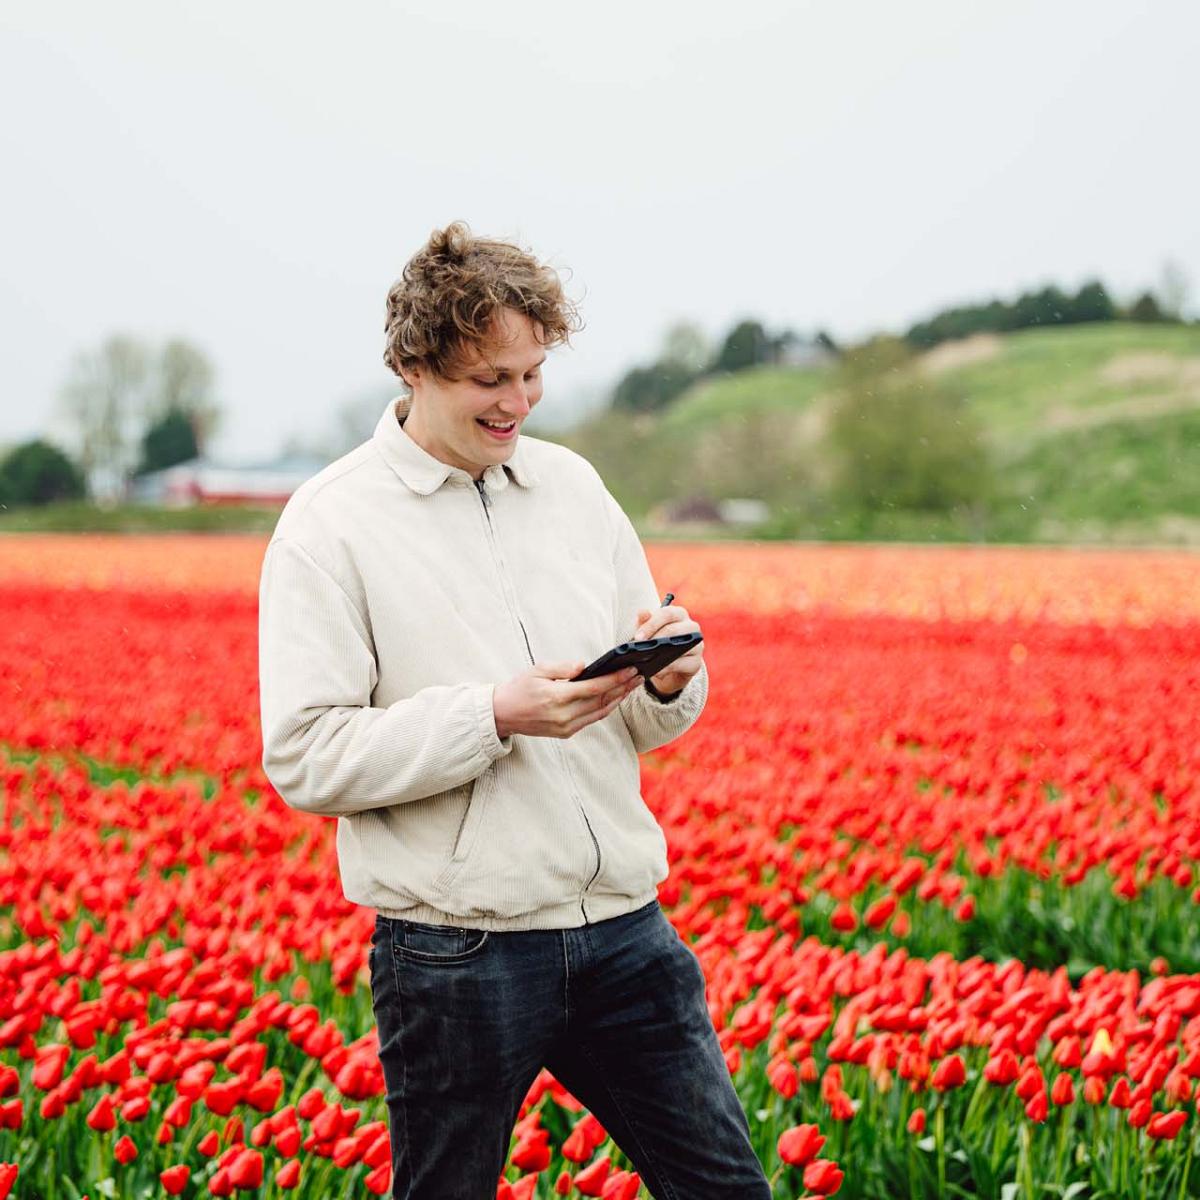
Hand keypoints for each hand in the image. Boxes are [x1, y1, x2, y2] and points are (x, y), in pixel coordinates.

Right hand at [492, 661, 643, 739]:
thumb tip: (585, 666)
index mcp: (556, 697)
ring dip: (619, 699)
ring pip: (600, 713)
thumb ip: (563, 667)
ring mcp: (565, 727)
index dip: (615, 679)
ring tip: (632, 686)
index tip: (630, 669)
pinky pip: (591, 720)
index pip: (593, 688)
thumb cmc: (519, 688)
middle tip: (639, 676)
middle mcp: (563, 715)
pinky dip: (606, 708)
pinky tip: (615, 697)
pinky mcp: (566, 733)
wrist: (503, 714)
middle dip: (623, 688)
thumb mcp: (537, 670)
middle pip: (602, 701)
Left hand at [633, 604, 703, 695]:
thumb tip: (642, 613)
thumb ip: (644, 621)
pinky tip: (657, 670)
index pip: (666, 613)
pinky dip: (669, 667)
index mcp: (678, 614)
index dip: (651, 624)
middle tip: (640, 649)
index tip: (637, 637)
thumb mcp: (647, 631)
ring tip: (648, 659)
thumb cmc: (657, 642)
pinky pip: (684, 664)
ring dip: (663, 653)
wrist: (667, 668)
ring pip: (682, 646)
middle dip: (655, 639)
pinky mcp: (696, 662)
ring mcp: (697, 645)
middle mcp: (691, 627)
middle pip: (674, 629)